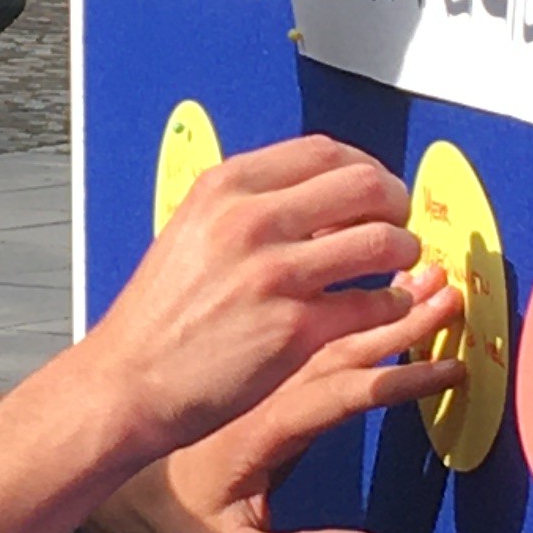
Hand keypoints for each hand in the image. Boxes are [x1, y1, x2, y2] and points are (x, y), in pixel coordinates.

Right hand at [81, 136, 431, 469]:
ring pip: (381, 242)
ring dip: (403, 253)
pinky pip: (373, 305)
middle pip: (364, 185)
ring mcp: (274, 275)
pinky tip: (380, 310)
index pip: (324, 151)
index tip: (375, 186)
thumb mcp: (195, 229)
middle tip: (397, 224)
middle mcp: (249, 221)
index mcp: (224, 187)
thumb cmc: (163, 313)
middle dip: (394, 203)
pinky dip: (390, 306)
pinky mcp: (294, 330)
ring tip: (396, 268)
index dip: (365, 166)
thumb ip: (254, 204)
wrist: (128, 381)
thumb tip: (325, 195)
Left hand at [92, 275, 463, 532]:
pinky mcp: (245, 344)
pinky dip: (340, 287)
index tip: (449, 368)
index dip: (399, 380)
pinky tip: (372, 267)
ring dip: (377, 293)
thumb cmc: (177, 521)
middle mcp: (260, 383)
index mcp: (263, 430)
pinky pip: (298, 307)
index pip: (340, 394)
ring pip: (322, 316)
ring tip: (428, 272)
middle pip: (340, 339)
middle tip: (451, 293)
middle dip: (402, 316)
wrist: (114, 462)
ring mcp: (253, 358)